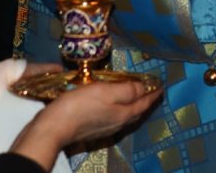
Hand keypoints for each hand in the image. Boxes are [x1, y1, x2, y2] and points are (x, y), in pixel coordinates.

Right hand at [9, 80, 162, 169]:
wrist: (53, 128)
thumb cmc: (80, 106)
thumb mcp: (106, 91)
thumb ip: (127, 90)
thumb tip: (145, 88)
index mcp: (124, 114)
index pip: (144, 103)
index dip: (154, 94)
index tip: (162, 86)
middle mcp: (117, 124)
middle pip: (136, 111)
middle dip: (145, 100)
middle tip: (151, 90)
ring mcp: (104, 128)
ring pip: (125, 115)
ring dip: (132, 105)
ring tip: (134, 95)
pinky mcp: (92, 129)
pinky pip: (112, 117)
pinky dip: (118, 108)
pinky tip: (112, 104)